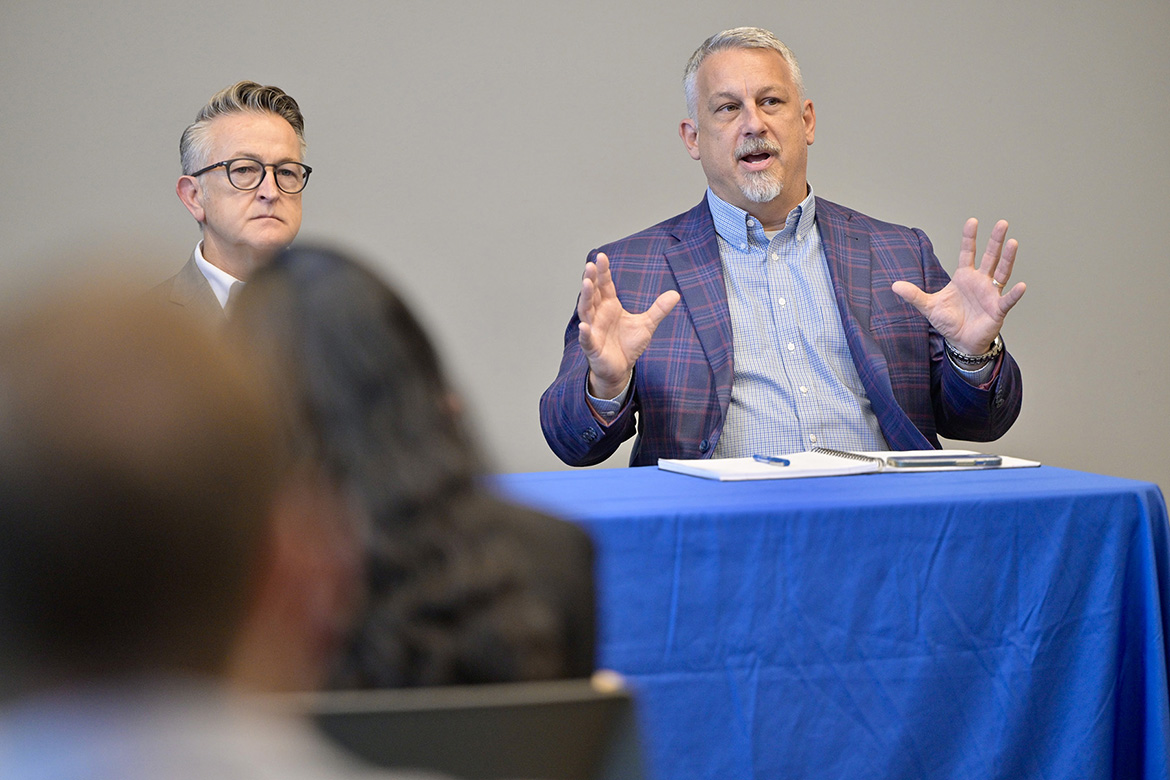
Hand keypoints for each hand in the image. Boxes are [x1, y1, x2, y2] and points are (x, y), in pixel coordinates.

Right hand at [577, 252, 679, 398]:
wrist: (621, 369)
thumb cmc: (627, 345)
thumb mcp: (646, 325)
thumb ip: (658, 310)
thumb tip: (675, 294)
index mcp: (610, 306)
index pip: (605, 285)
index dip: (603, 272)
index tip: (602, 257)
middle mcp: (598, 315)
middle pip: (592, 294)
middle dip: (591, 279)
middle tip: (591, 265)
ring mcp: (593, 330)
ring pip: (586, 311)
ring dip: (585, 298)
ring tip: (586, 283)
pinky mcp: (592, 347)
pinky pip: (587, 339)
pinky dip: (585, 333)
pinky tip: (584, 326)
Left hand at [892, 218, 1025, 354]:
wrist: (961, 341)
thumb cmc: (949, 321)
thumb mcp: (929, 307)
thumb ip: (914, 295)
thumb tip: (894, 285)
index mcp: (964, 277)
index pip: (968, 253)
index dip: (969, 238)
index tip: (972, 221)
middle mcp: (980, 281)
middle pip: (990, 257)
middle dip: (995, 241)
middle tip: (1002, 223)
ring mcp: (991, 294)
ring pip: (1001, 272)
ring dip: (1007, 258)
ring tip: (1013, 242)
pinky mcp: (997, 309)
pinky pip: (1007, 300)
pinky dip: (1014, 294)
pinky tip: (1021, 285)